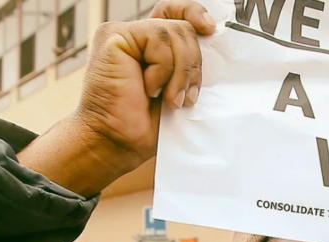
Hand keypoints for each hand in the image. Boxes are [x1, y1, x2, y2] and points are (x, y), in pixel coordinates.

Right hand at [19, 1, 215, 194]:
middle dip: (193, 65)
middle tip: (184, 97)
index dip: (195, 13)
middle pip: (183, 27)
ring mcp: (124, 34)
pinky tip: (149, 89)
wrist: (116, 143)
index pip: (176, 12)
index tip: (211, 30)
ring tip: (168, 99)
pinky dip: (162, 68)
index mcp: (151, 46)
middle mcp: (137, 36)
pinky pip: (158, 38)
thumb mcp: (179, 90)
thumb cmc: (145, 125)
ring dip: (179, 72)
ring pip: (175, 32)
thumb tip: (213, 42)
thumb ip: (190, 63)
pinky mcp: (114, 36)